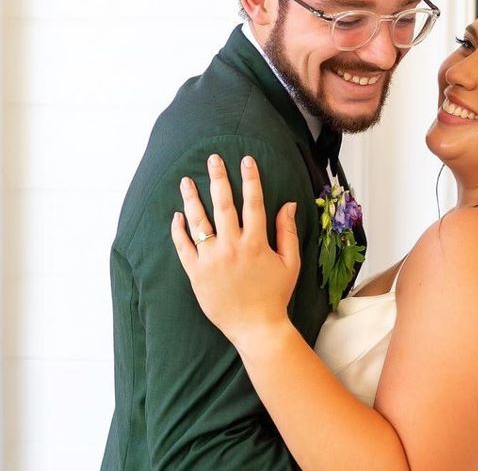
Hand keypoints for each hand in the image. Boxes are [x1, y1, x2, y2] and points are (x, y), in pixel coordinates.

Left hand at [171, 154, 300, 343]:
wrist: (256, 327)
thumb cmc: (275, 295)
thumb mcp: (290, 262)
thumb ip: (287, 232)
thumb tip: (288, 204)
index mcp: (256, 243)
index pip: (253, 202)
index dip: (250, 178)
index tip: (246, 160)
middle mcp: (232, 247)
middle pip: (223, 204)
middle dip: (218, 178)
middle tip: (213, 159)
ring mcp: (211, 260)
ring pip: (198, 222)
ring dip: (192, 199)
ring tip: (186, 180)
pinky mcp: (196, 273)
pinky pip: (183, 247)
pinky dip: (179, 230)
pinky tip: (177, 215)